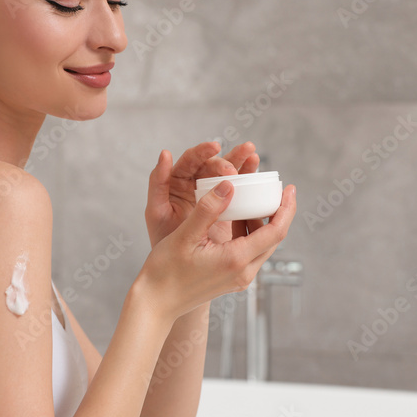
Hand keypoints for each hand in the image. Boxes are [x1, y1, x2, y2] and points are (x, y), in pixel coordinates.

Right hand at [138, 177, 297, 322]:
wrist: (156, 303)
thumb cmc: (165, 271)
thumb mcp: (185, 235)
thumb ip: (209, 209)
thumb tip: (230, 184)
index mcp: (236, 260)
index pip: (276, 231)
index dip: (286, 208)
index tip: (290, 188)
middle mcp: (243, 273)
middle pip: (274, 239)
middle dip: (277, 213)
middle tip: (273, 190)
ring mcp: (239, 279)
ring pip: (262, 246)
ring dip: (261, 223)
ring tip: (250, 200)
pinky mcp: (231, 280)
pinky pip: (249, 253)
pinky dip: (248, 234)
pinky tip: (235, 219)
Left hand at [145, 140, 262, 248]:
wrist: (174, 269)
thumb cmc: (160, 238)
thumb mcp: (156, 211)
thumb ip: (158, 183)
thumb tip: (165, 153)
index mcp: (177, 180)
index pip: (192, 160)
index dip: (202, 151)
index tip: (214, 147)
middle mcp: (196, 184)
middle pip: (214, 165)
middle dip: (226, 160)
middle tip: (232, 171)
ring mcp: (213, 196)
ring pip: (230, 175)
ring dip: (242, 163)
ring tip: (253, 156)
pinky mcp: (227, 209)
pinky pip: (240, 192)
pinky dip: (249, 184)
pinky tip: (259, 178)